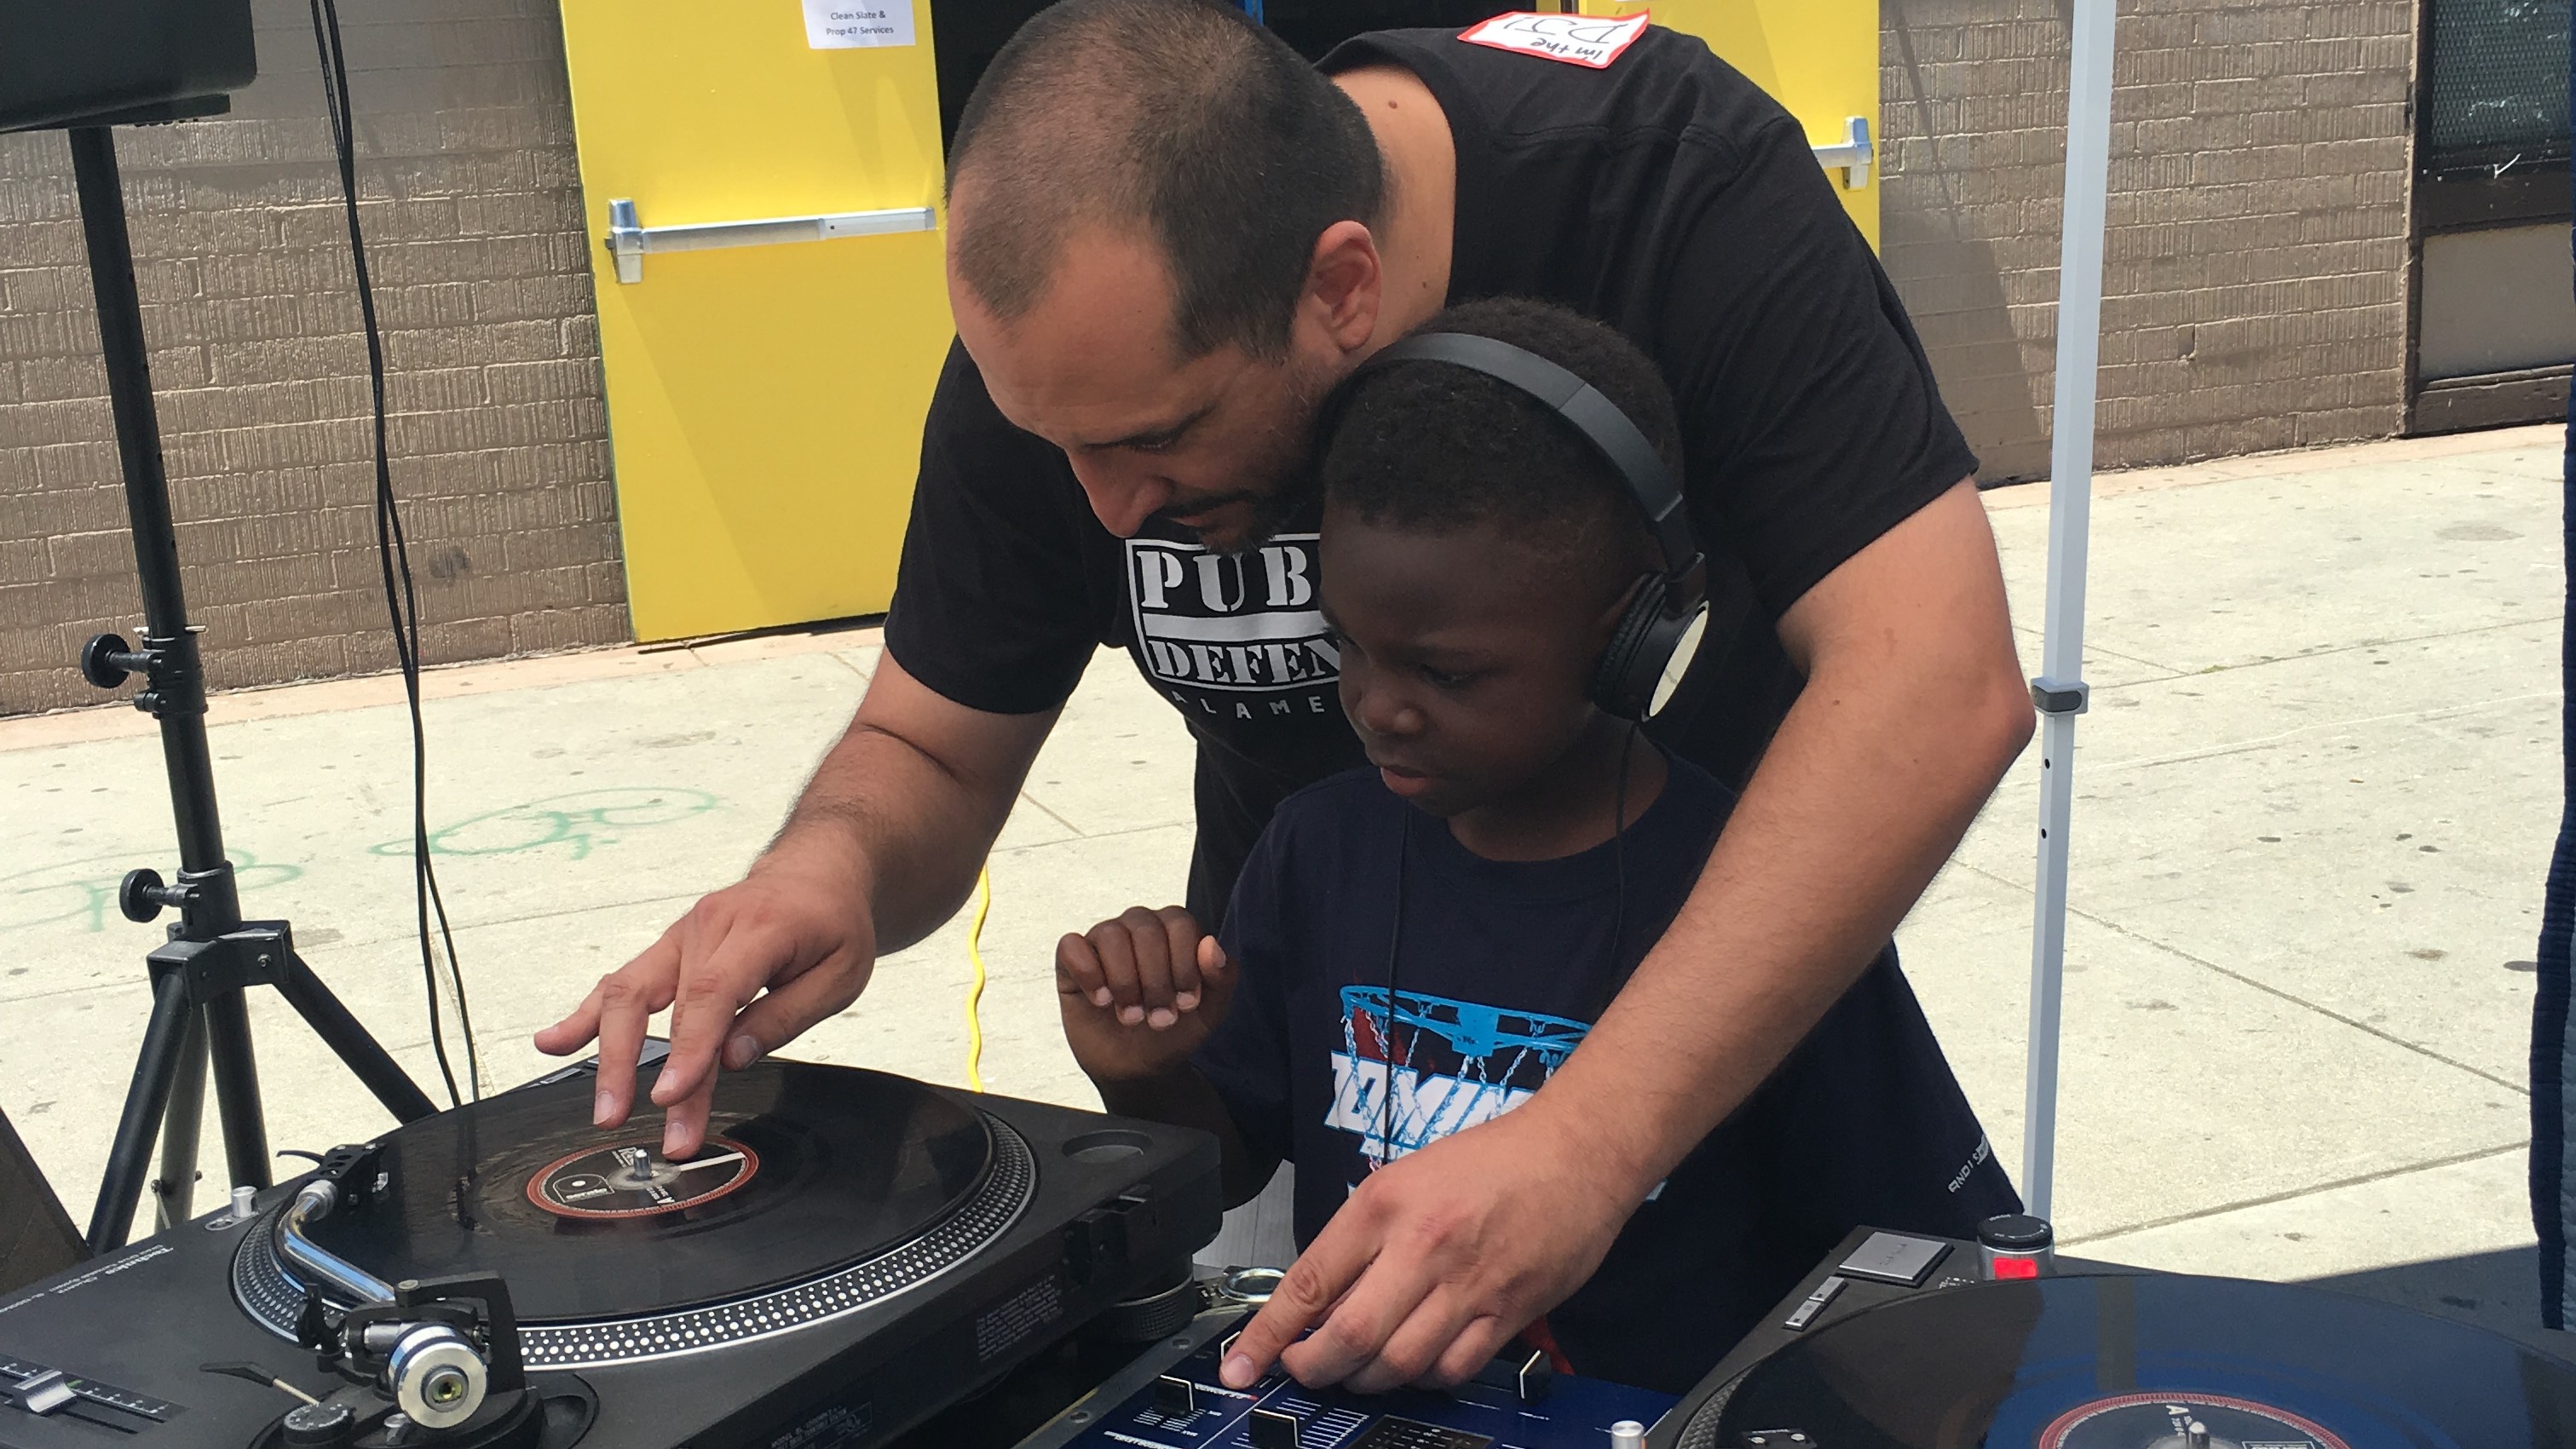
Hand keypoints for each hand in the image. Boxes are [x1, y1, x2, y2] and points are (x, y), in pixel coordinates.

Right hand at [534, 838, 876, 1156]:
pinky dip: (585, 1015)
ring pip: (627, 990)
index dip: (688, 1048)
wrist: (816, 874)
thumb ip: (786, 1015)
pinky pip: (621, 981)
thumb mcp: (840, 974)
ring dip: (607, 1053)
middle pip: (658, 1000)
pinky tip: (555, 1042)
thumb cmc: (832, 922)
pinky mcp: (667, 948)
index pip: (711, 992)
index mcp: (759, 929)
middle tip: (627, 1120)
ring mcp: (682, 935)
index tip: (670, 1095)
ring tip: (602, 1105)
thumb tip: (734, 1056)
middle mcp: (709, 927)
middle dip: (636, 1067)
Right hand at [1056, 907, 1231, 1083]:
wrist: (1138, 1068)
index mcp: (1173, 932)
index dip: (1184, 964)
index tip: (1186, 1003)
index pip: (1179, 923)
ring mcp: (1103, 941)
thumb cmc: (1174, 1032)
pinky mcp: (1072, 961)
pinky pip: (1072, 946)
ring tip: (1130, 1016)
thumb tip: (1210, 945)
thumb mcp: (1210, 1013)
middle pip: (1146, 929)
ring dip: (1124, 981)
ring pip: (1111, 934)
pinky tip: (1100, 1000)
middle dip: (1155, 980)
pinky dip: (1088, 973)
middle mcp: (1138, 928)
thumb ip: (1222, 979)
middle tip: (1159, 1018)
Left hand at [1219, 1100, 1639, 1392]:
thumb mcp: (1406, 1178)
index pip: (1309, 1281)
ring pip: (1398, 1363)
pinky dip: (1424, 1378)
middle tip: (1305, 1370)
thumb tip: (1318, 1301)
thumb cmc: (1493, 1160)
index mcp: (1386, 1204)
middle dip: (1314, 1368)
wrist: (1576, 1151)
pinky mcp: (1507, 1311)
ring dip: (1367, 1378)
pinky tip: (1418, 1363)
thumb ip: (1363, 1238)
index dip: (1267, 1333)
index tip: (1242, 1363)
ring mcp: (1467, 1283)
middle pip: (1349, 1336)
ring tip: (1360, 1368)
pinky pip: (1452, 1369)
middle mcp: (1422, 1246)